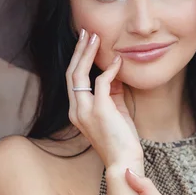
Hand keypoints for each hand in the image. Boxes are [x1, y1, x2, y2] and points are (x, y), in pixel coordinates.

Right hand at [66, 29, 141, 168]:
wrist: (123, 162)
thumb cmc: (121, 139)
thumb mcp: (114, 111)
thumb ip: (111, 92)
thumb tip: (113, 71)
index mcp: (77, 111)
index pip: (73, 79)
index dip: (78, 59)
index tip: (85, 42)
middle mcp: (76, 110)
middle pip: (71, 73)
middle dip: (79, 50)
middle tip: (86, 32)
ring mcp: (85, 111)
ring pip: (79, 74)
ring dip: (87, 54)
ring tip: (94, 37)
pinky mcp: (100, 111)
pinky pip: (102, 82)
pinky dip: (109, 69)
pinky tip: (118, 60)